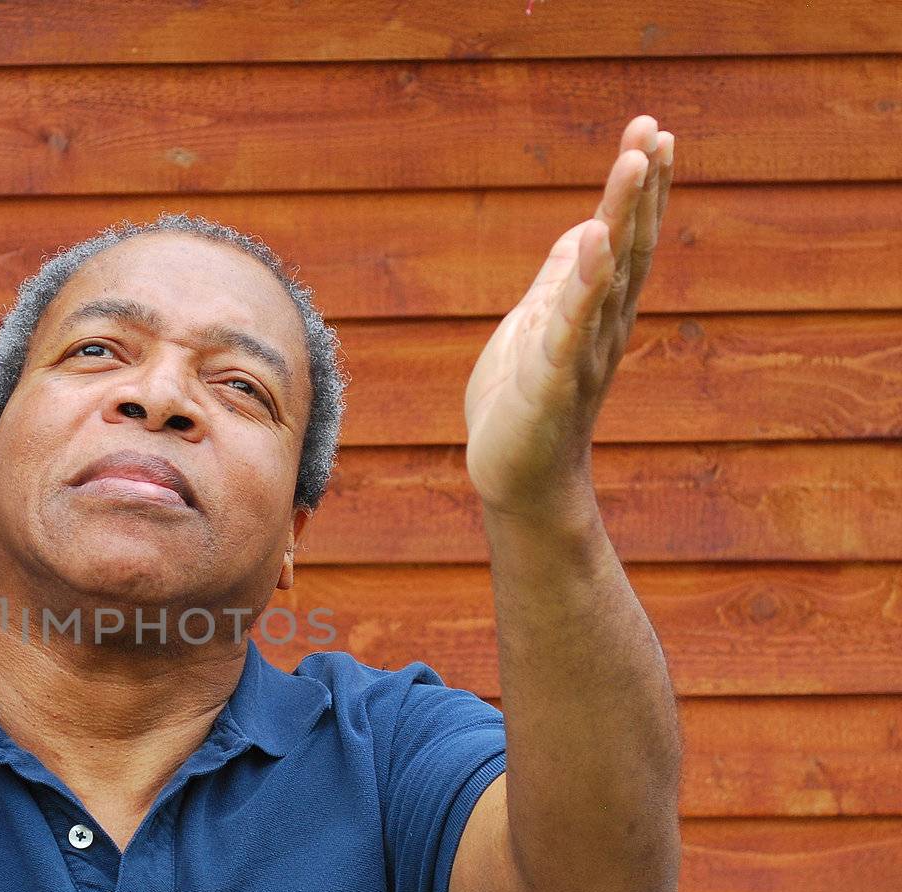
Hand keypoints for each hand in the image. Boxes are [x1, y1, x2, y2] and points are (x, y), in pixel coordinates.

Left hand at [463, 115, 674, 520]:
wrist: (515, 481)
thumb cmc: (522, 407)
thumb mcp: (536, 328)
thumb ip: (561, 281)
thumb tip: (588, 227)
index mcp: (594, 313)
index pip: (625, 239)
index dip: (641, 189)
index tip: (655, 132)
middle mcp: (600, 327)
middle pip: (630, 246)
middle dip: (642, 188)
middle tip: (656, 130)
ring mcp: (579, 353)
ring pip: (610, 277)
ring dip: (625, 216)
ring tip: (636, 161)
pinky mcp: (551, 382)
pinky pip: (570, 326)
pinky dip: (584, 283)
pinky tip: (594, 239)